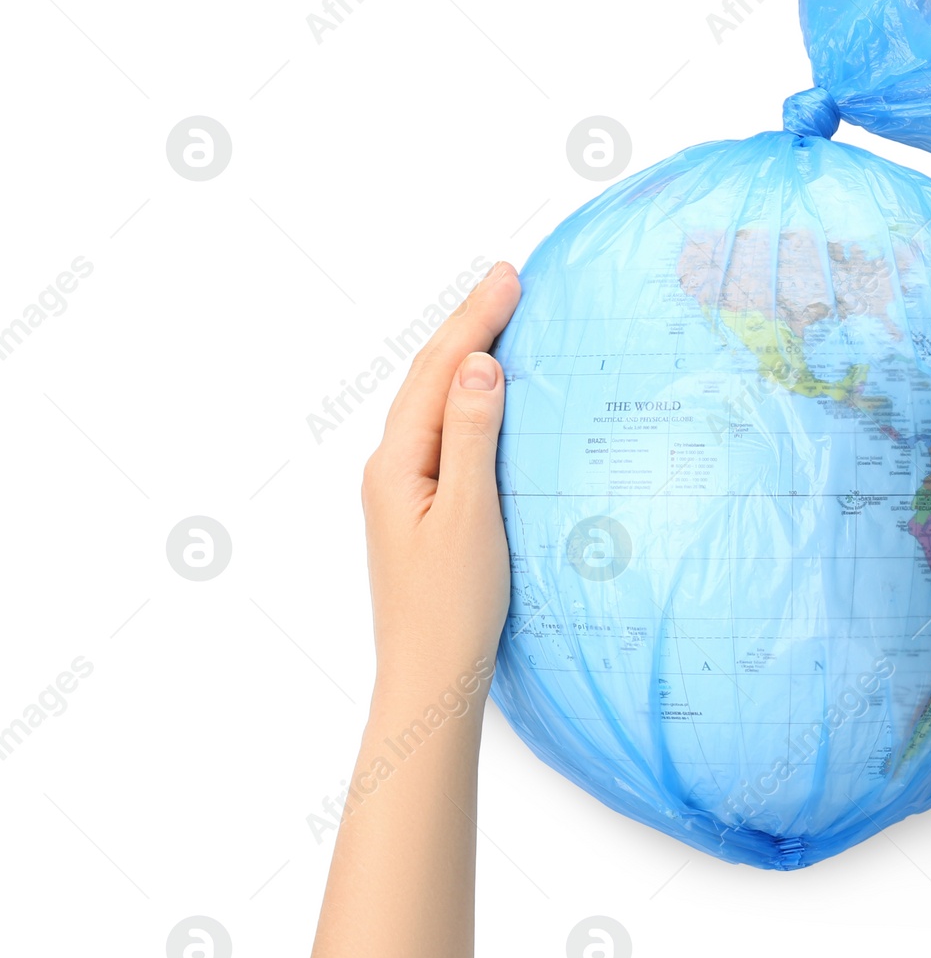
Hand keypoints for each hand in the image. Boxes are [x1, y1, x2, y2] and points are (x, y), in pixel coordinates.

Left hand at [360, 260, 521, 694]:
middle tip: (507, 280)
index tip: (511, 278)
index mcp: (397, 462)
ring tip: (496, 317)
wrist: (430, 679)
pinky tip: (487, 393)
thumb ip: (473, 436)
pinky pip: (443, 429)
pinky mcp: (422, 507)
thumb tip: (479, 364)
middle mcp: (392, 467)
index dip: (477, 320)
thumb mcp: (470, 515)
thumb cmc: (452, 608)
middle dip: (469, 324)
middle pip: (430, 377)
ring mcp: (403, 488)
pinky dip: (467, 395)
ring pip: (434, 400)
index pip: (441, 371)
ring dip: (466, 354)